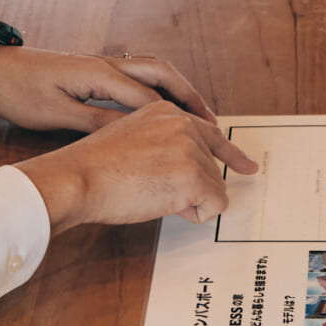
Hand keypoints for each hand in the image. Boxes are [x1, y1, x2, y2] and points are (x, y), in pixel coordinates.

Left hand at [0, 38, 217, 131]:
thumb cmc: (19, 91)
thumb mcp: (56, 113)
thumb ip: (95, 121)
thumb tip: (132, 133)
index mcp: (99, 74)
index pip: (150, 95)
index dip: (179, 117)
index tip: (202, 138)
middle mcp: (107, 64)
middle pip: (163, 74)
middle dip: (191, 97)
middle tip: (214, 123)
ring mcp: (102, 66)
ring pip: (153, 72)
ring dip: (179, 90)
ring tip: (198, 116)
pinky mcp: (94, 72)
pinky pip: (138, 77)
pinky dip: (159, 91)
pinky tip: (164, 110)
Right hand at [14, 103, 257, 232]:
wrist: (79, 178)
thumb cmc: (95, 167)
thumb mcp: (132, 137)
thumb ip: (164, 144)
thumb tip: (190, 172)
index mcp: (167, 110)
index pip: (211, 133)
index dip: (231, 156)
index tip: (247, 167)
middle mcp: (183, 123)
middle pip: (212, 168)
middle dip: (191, 188)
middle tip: (154, 191)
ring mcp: (190, 148)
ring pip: (214, 188)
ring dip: (189, 201)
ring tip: (151, 194)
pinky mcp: (193, 175)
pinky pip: (214, 205)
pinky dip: (196, 214)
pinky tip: (165, 205)